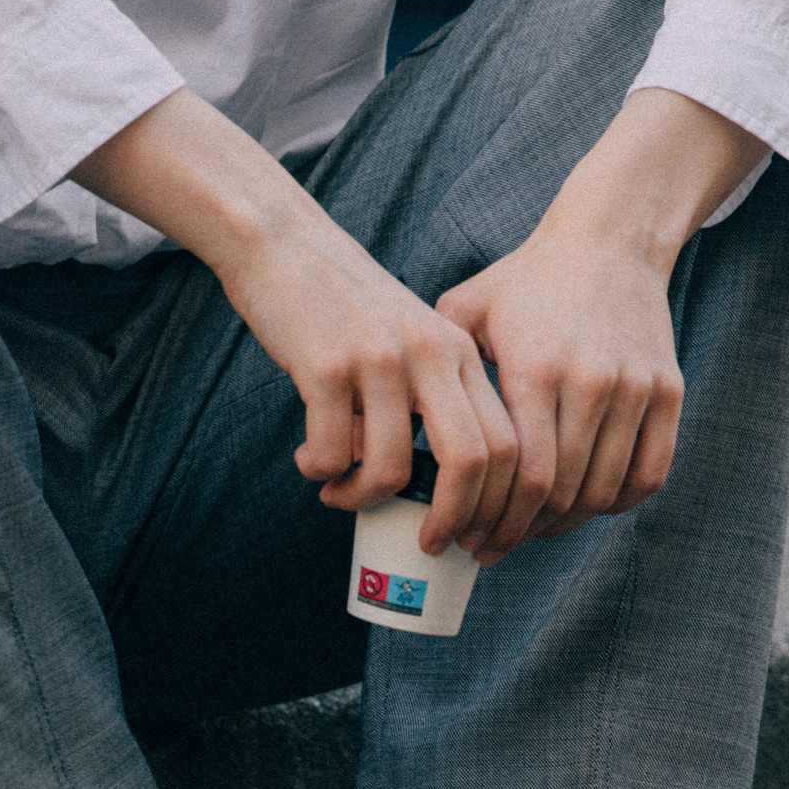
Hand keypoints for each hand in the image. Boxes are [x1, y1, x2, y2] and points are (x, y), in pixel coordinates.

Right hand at [217, 209, 518, 552]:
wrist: (281, 244)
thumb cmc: (344, 306)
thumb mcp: (410, 339)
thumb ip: (434, 396)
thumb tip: (438, 487)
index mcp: (460, 353)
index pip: (507, 445)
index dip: (498, 507)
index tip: (472, 536)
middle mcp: (431, 353)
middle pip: (471, 462)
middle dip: (453, 520)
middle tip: (428, 544)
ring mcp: (380, 359)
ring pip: (391, 468)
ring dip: (363, 498)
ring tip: (339, 493)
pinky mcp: (327, 366)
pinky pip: (332, 453)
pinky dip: (320, 472)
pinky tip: (309, 461)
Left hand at [432, 230, 683, 560]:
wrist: (610, 239)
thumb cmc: (524, 282)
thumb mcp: (465, 309)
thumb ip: (429, 368)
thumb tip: (379, 430)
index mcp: (534, 367)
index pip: (524, 474)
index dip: (491, 520)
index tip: (459, 538)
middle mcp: (591, 380)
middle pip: (561, 493)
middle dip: (517, 533)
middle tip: (485, 546)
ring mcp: (635, 387)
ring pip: (603, 492)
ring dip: (562, 527)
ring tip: (527, 532)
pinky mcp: (668, 391)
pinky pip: (648, 474)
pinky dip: (615, 504)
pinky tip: (581, 509)